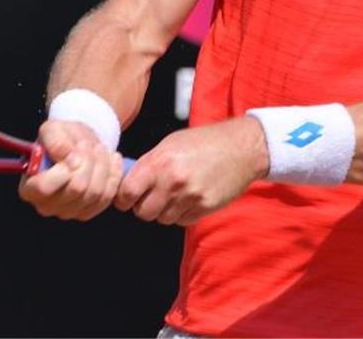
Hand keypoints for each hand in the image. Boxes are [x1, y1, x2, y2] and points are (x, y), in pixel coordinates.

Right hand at [18, 119, 123, 220]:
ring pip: (95, 192)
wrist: (76, 146)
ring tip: (99, 148)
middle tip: (87, 144)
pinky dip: (113, 175)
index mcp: (30, 187)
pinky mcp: (88, 212)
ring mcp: (68, 212)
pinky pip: (108, 196)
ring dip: (102, 166)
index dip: (62, 170)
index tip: (72, 152)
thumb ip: (55, 140)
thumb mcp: (53, 129)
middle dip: (87, 161)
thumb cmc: (60, 139)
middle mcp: (46, 205)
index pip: (44, 188)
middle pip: (76, 189)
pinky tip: (112, 159)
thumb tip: (65, 155)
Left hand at [114, 117, 268, 226]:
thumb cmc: (203, 142)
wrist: (240, 148)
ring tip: (175, 194)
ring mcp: (189, 197)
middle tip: (151, 197)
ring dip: (164, 211)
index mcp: (159, 162)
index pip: (127, 192)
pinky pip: (181, 221)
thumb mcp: (170, 144)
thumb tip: (128, 182)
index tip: (125, 198)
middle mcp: (172, 181)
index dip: (123, 198)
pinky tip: (190, 197)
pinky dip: (182, 213)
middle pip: (143, 212)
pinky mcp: (204, 208)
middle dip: (143, 207)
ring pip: (162, 219)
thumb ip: (148, 163)